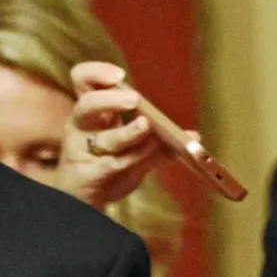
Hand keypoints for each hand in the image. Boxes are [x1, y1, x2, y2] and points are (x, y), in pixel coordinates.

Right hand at [60, 61, 178, 209]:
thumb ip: (161, 145)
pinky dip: (134, 160)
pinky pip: (113, 165)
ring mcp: (82, 152)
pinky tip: (147, 157)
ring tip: (146, 125)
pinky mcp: (87, 175)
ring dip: (128, 132)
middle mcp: (82, 128)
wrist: (84, 203)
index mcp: (92, 114)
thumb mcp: (134, 153)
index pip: (82, 81)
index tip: (119, 75)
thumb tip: (194, 137)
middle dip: (110, 100)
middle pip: (86, 105)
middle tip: (134, 98)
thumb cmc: (106, 169)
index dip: (96, 73)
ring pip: (106, 140)